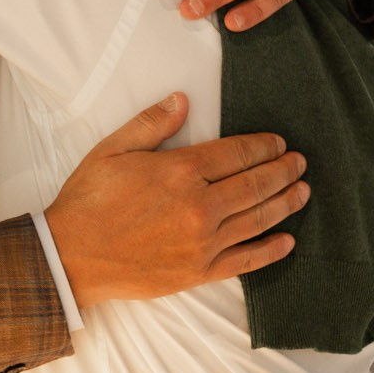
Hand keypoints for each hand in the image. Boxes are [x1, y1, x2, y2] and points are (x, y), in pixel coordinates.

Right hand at [42, 92, 307, 309]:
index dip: (264, 146)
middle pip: (256, 184)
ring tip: (302, 192)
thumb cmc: (89, 199)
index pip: (238, 153)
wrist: (70, 255)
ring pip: (257, 219)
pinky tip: (287, 241)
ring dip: (285, 204)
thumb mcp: (113, 149)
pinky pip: (245, 260)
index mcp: (181, 171)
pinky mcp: (198, 272)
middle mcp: (200, 206)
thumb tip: (182, 100)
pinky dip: (270, 250)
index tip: (279, 142)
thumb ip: (152, 123)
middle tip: (300, 163)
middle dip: (283, 171)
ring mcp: (202, 242)